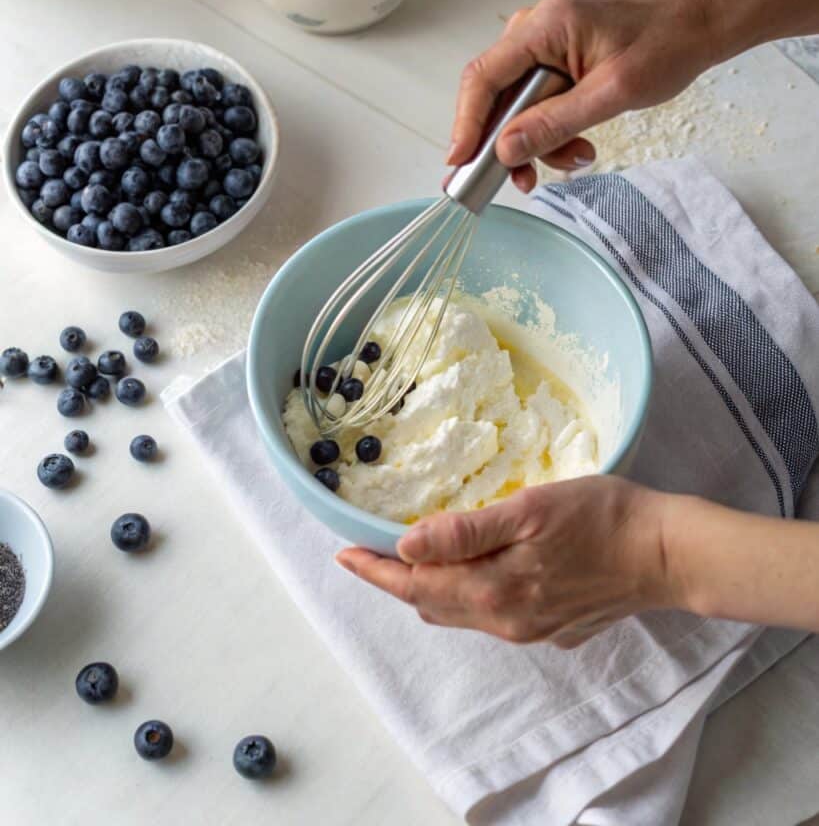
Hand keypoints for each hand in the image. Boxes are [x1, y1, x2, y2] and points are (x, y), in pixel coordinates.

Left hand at [336, 476, 672, 646]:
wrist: (667, 554)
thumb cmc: (601, 518)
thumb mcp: (529, 511)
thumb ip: (465, 532)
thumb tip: (405, 546)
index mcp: (493, 592)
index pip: (414, 587)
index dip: (374, 572)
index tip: (341, 555)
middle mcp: (505, 621)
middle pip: (432, 604)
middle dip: (397, 580)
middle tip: (372, 548)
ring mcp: (531, 630)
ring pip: (461, 613)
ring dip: (431, 588)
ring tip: (414, 557)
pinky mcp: (553, 628)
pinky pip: (492, 616)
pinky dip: (468, 594)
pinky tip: (475, 568)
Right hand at [449, 0, 716, 190]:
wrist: (700, 23)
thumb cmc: (667, 45)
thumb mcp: (613, 93)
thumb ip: (555, 123)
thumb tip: (505, 149)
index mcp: (545, 26)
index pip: (484, 77)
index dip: (466, 123)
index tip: (460, 162)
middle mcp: (535, 29)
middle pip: (494, 95)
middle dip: (508, 142)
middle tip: (522, 180)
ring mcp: (543, 43)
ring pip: (515, 104)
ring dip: (537, 141)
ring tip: (576, 158)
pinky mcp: (555, 59)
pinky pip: (535, 101)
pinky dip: (550, 129)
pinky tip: (578, 144)